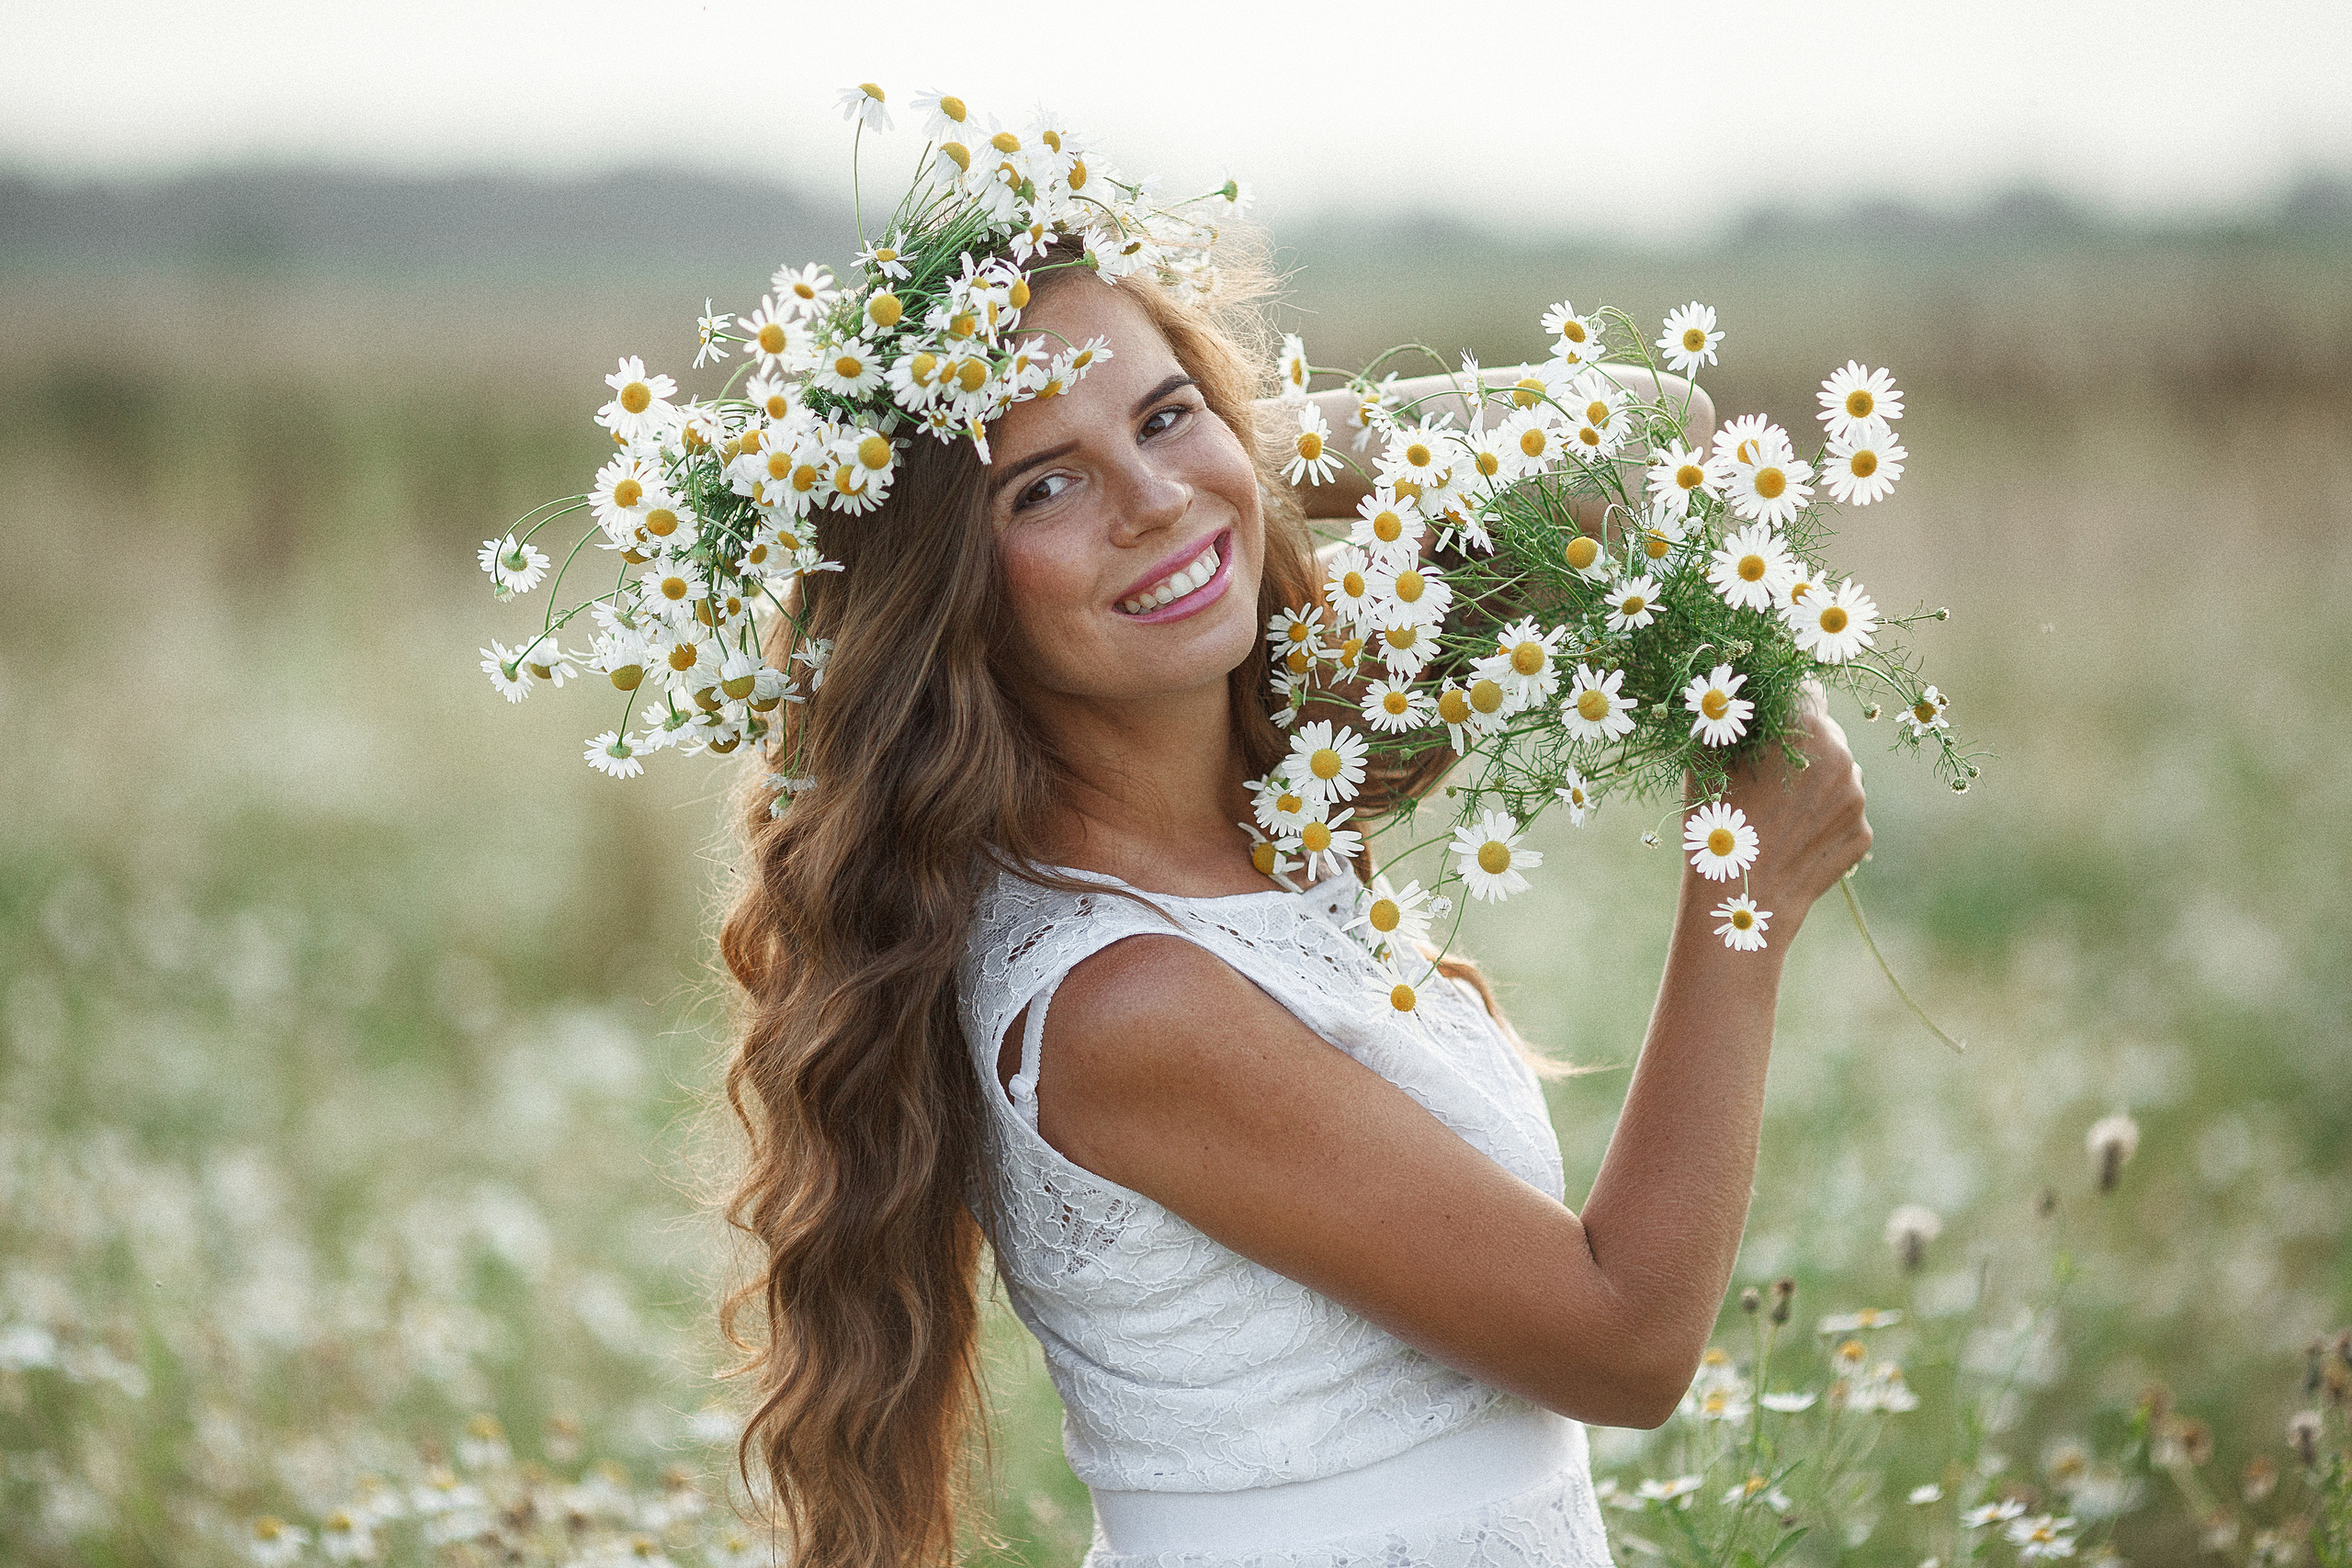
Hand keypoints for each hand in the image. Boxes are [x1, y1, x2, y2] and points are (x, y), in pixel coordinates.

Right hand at [1714, 682, 1870, 927]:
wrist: (1741, 897)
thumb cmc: (1715, 820)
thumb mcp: (1707, 758)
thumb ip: (1730, 719)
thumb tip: (1735, 696)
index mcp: (1806, 728)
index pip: (1807, 689)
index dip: (1785, 702)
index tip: (1768, 722)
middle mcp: (1842, 757)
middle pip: (1825, 733)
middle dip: (1799, 746)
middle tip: (1765, 775)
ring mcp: (1857, 798)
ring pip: (1838, 773)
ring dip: (1814, 782)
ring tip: (1777, 812)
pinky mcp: (1861, 832)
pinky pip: (1843, 812)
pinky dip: (1822, 818)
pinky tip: (1792, 836)